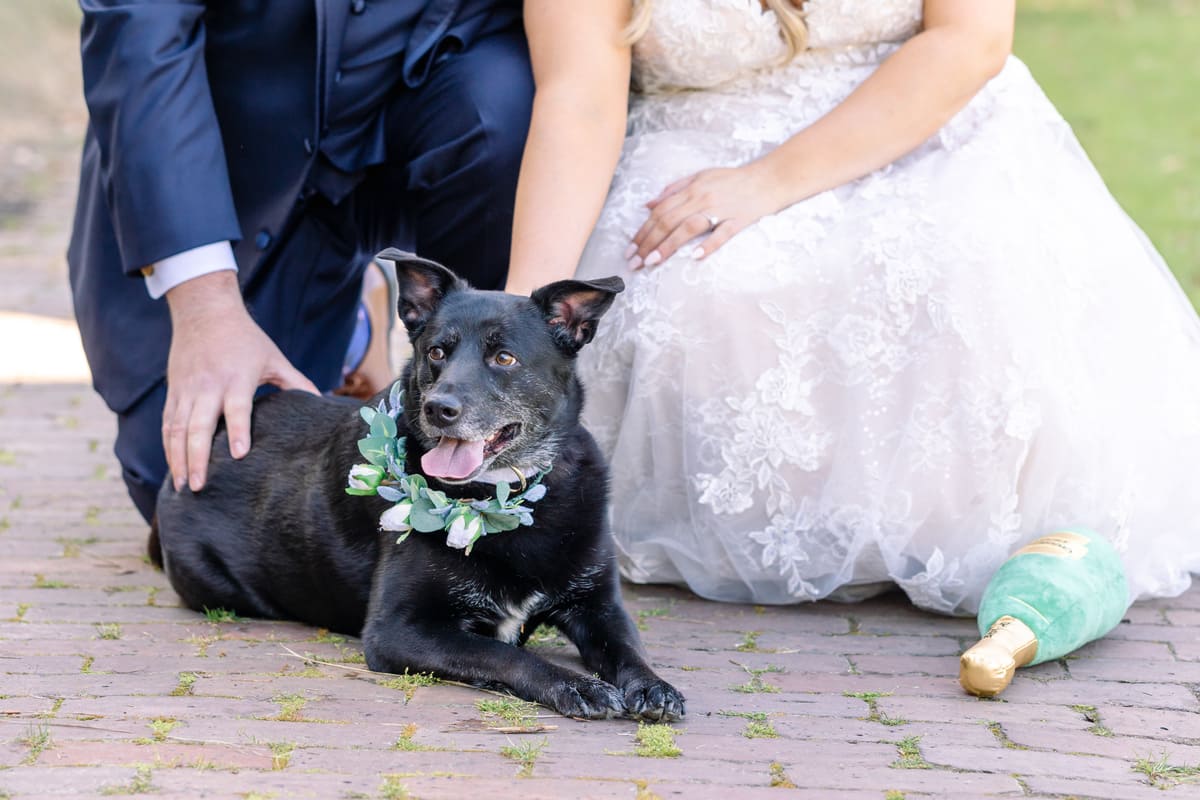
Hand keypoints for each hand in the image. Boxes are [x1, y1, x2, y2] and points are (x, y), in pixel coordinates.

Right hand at [163, 272, 317, 492]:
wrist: (204, 311)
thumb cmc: (246, 338)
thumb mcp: (274, 358)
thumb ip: (296, 383)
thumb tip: (323, 402)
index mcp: (237, 378)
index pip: (236, 408)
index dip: (238, 431)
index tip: (239, 455)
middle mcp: (208, 386)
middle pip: (198, 426)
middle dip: (197, 458)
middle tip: (199, 486)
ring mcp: (187, 390)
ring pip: (177, 429)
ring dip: (178, 459)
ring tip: (182, 487)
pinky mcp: (173, 392)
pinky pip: (167, 424)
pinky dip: (168, 447)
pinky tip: (174, 467)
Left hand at [627, 162, 785, 268]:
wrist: (768, 179)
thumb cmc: (732, 179)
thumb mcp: (700, 177)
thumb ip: (673, 190)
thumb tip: (648, 204)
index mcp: (692, 188)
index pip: (660, 211)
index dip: (643, 230)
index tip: (630, 249)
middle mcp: (702, 198)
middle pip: (669, 221)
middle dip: (648, 242)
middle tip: (634, 262)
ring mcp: (721, 209)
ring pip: (689, 227)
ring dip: (668, 245)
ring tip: (652, 261)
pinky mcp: (739, 219)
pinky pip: (722, 233)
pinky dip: (708, 245)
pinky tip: (694, 257)